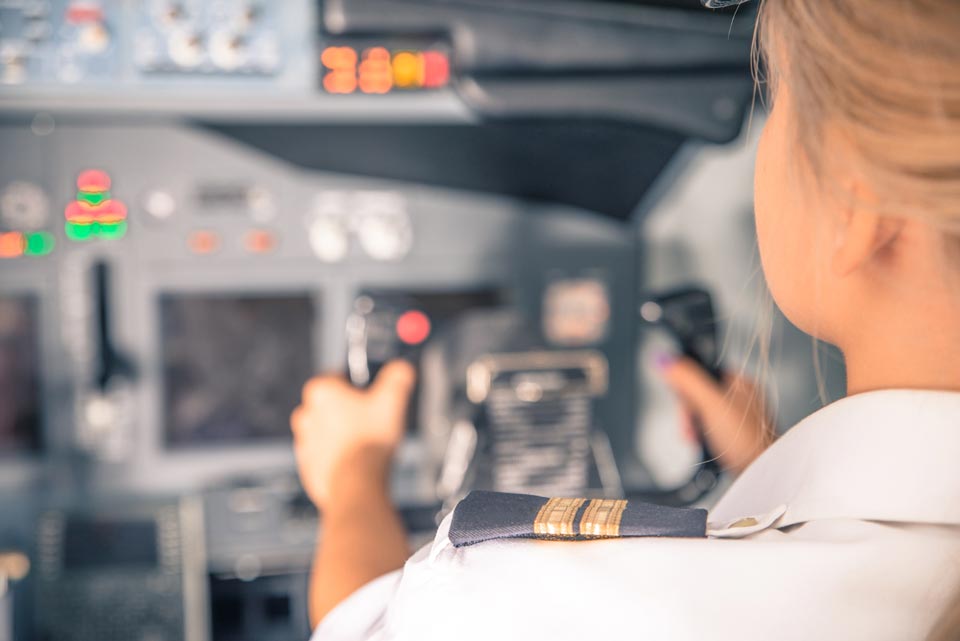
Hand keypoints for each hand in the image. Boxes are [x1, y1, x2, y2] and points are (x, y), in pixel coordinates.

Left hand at [291, 361, 416, 509]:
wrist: (356, 485)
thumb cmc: (369, 442)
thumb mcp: (393, 400)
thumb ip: (398, 377)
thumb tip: (401, 368)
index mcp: (321, 391)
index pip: (339, 377)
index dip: (360, 387)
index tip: (374, 398)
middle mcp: (306, 414)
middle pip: (332, 405)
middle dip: (351, 412)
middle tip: (373, 422)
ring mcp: (304, 442)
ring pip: (328, 432)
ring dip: (345, 435)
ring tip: (367, 445)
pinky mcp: (308, 467)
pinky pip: (326, 456)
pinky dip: (340, 458)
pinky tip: (358, 463)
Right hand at [658, 356, 774, 474]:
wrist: (761, 474)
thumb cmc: (745, 440)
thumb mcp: (710, 403)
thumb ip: (687, 380)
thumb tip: (665, 359)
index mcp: (741, 381)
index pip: (702, 372)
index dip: (687, 387)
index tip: (684, 402)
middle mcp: (743, 398)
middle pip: (700, 394)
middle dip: (689, 413)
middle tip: (691, 427)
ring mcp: (740, 419)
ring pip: (703, 414)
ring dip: (694, 427)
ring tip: (697, 439)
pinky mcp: (736, 437)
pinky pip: (710, 430)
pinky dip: (702, 438)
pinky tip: (703, 446)